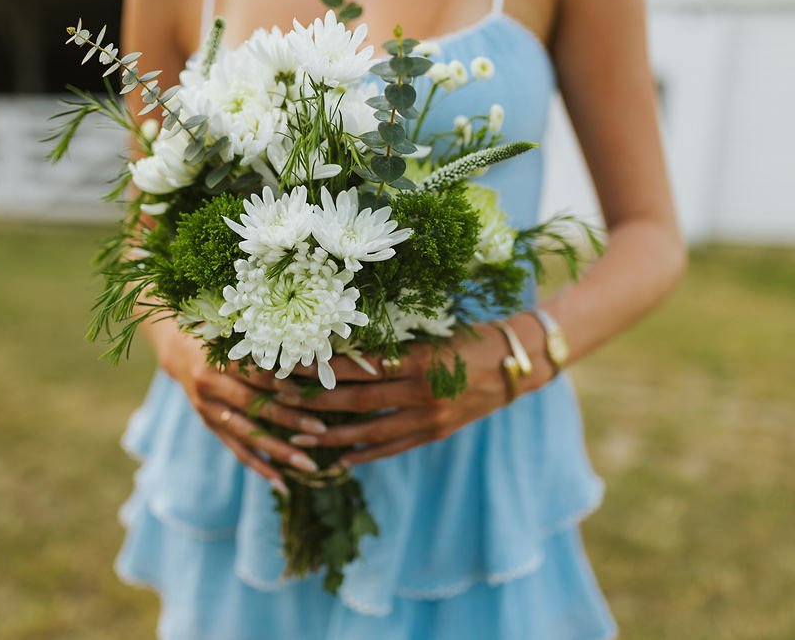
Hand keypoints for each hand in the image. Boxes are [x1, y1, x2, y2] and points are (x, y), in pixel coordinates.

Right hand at [145, 318, 327, 493]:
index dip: (286, 379)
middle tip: (322, 430)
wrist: (179, 349)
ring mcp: (208, 409)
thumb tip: (313, 349)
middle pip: (254, 406)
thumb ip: (265, 341)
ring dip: (278, 451)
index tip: (316, 385)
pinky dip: (259, 466)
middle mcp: (210, 385)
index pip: (257, 371)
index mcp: (218, 358)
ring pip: (246, 434)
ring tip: (309, 465)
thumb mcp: (237, 331)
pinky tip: (282, 483)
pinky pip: (236, 449)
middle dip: (290, 419)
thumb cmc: (219, 333)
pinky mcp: (209, 425)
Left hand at [242, 316, 550, 465]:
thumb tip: (343, 350)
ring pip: (370, 430)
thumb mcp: (430, 335)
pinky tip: (342, 458)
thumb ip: (391, 347)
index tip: (288, 365)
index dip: (320, 369)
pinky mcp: (436, 432)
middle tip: (278, 401)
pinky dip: (366, 453)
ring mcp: (429, 417)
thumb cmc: (470, 338)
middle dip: (313, 403)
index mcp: (417, 360)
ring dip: (331, 434)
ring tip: (299, 436)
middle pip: (355, 401)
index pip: (358, 367)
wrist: (516, 363)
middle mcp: (420, 392)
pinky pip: (394, 447)